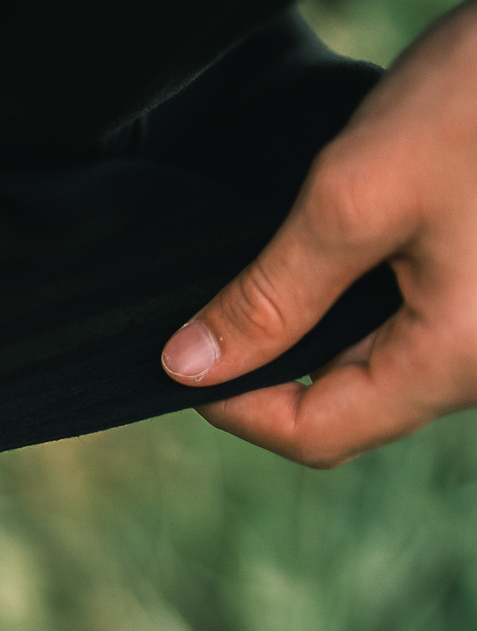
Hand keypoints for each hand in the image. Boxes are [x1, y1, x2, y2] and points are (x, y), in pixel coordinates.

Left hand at [162, 0, 476, 466]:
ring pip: (383, 359)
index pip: (320, 434)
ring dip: (318, 324)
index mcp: (461, 356)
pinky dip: (364, 294)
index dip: (234, 406)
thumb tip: (190, 365)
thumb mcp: (354, 196)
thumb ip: (272, 295)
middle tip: (219, 294)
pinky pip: (419, 318)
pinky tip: (340, 241)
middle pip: (352, 401)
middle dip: (275, 360)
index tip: (181, 351)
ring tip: (282, 257)